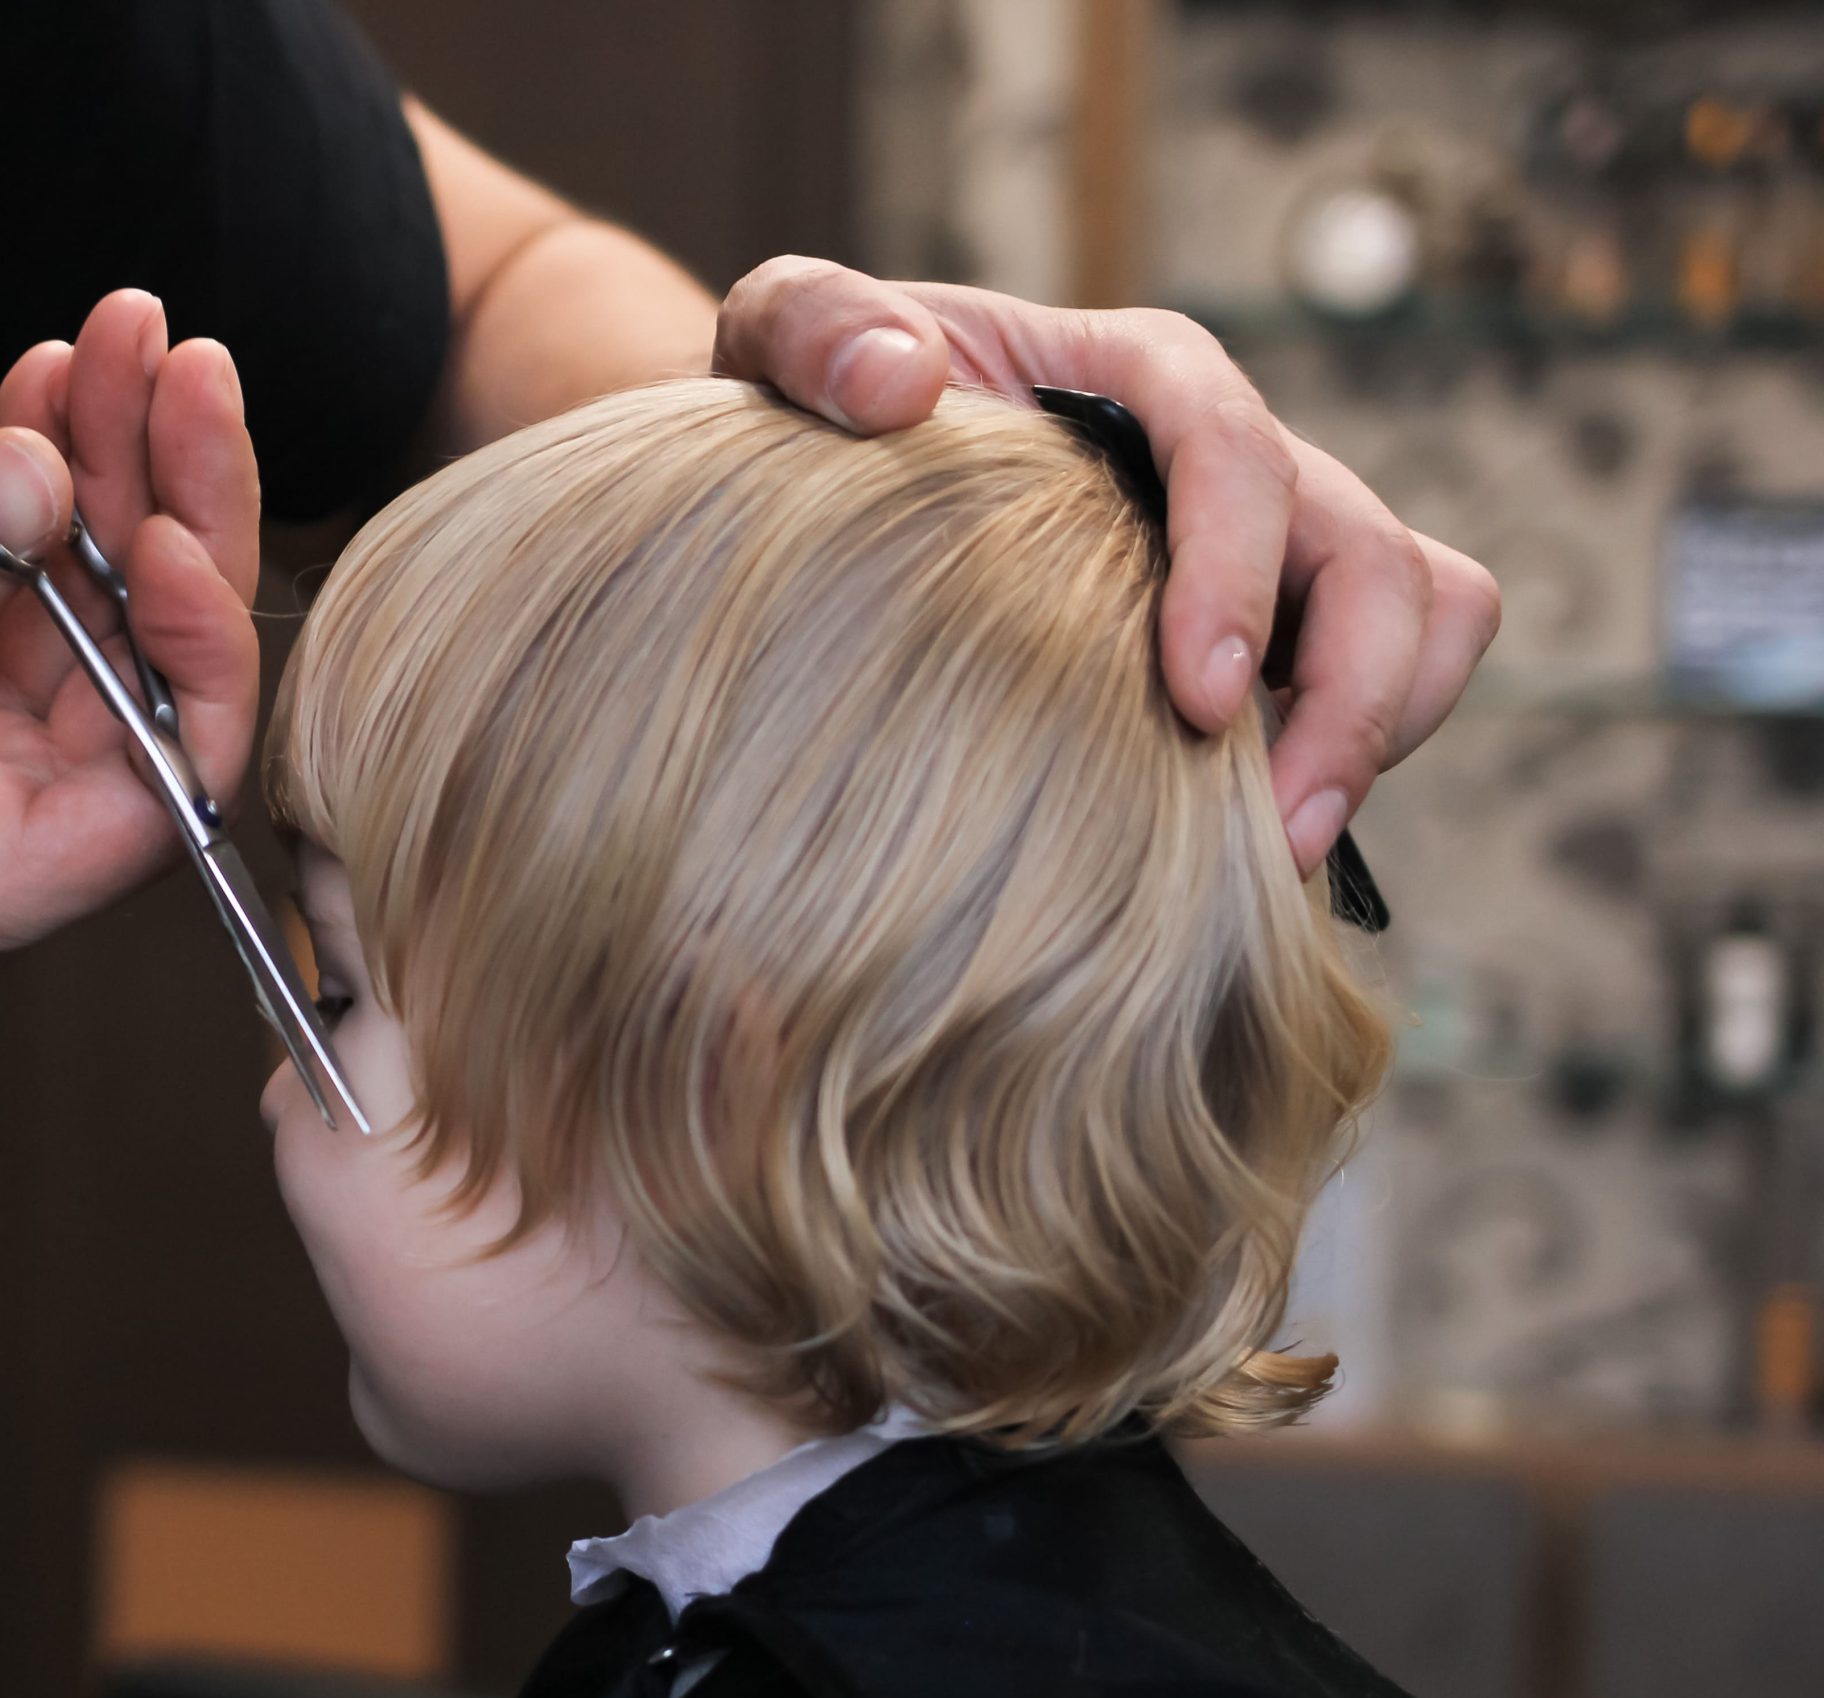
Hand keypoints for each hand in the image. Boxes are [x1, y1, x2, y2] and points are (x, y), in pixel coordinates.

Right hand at [0, 298, 261, 1056]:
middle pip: (156, 666)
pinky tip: (46, 392)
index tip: (167, 527)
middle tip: (173, 362)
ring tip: (114, 338)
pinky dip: (37, 489)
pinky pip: (27, 587)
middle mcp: (12, 828)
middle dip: (172, 505)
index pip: (171, 782)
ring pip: (100, 607)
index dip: (196, 650)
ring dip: (111, 469)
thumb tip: (35, 475)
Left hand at [712, 257, 1502, 875]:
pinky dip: (1357, 758)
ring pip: (1425, 617)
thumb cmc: (823, 407)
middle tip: (1275, 835)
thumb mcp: (782, 340)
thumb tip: (902, 383)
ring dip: (1382, 735)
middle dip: (1355, 695)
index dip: (1241, 574)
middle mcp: (1237, 459)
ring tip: (1283, 861)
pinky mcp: (1280, 635)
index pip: (1238, 452)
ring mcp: (1275, 551)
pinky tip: (1248, 852)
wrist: (840, 476)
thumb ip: (812, 325)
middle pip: (1379, 557)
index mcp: (1143, 377)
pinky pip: (1388, 683)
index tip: (1200, 700)